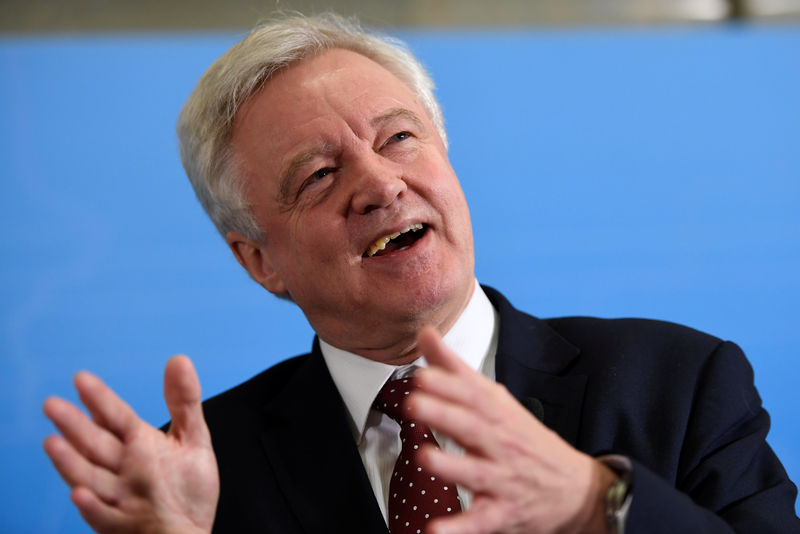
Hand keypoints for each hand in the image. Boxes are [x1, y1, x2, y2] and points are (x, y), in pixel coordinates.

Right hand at [43, 355, 218, 533]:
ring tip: (53, 443)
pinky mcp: (122, 526)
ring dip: (70, 462)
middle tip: (53, 405)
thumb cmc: (185, 489)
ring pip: (90, 477)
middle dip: (75, 426)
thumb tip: (179, 359)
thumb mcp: (193, 440)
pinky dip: (91, 506)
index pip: (116, 418)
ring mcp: (119, 497)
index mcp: (138, 444)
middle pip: (95, 444)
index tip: (81, 378)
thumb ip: (185, 402)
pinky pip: (104, 517)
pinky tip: (79, 494)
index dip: (100, 399)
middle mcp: (122, 468)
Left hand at [409, 327, 615, 533]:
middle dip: (444, 414)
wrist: (577, 490)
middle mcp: (502, 444)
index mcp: (499, 415)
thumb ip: (456, 369)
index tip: (422, 372)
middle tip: (414, 402)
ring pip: (476, 472)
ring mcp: (504, 479)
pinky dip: (459, 528)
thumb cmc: (526, 441)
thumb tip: (426, 334)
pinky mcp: (502, 513)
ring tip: (424, 457)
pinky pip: (480, 521)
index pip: (474, 394)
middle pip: (472, 427)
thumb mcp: (497, 401)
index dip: (448, 383)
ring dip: (451, 465)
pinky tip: (434, 530)